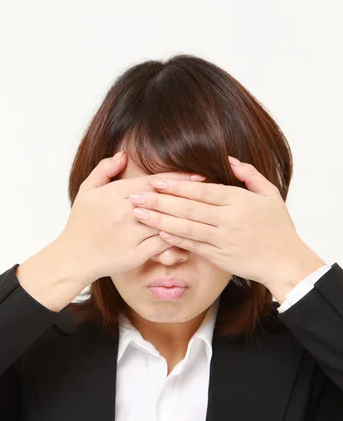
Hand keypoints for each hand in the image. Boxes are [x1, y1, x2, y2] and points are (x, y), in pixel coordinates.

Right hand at [57, 151, 205, 286]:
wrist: (73, 257)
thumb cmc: (80, 224)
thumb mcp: (87, 190)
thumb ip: (105, 170)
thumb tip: (123, 155)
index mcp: (116, 194)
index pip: (154, 182)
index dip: (178, 178)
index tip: (199, 174)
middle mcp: (126, 212)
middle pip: (165, 200)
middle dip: (190, 194)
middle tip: (212, 190)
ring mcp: (132, 233)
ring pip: (167, 223)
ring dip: (188, 218)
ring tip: (208, 213)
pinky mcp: (136, 254)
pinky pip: (163, 245)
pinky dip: (178, 241)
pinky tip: (192, 237)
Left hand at [128, 156, 302, 286]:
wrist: (285, 261)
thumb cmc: (278, 226)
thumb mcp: (270, 194)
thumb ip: (249, 174)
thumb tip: (228, 159)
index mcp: (239, 201)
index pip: (202, 191)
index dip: (177, 186)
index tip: (155, 180)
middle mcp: (228, 220)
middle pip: (188, 209)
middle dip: (159, 201)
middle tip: (135, 196)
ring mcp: (223, 240)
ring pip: (186, 228)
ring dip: (160, 220)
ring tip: (139, 214)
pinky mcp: (219, 257)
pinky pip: (193, 246)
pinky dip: (175, 239)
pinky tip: (158, 232)